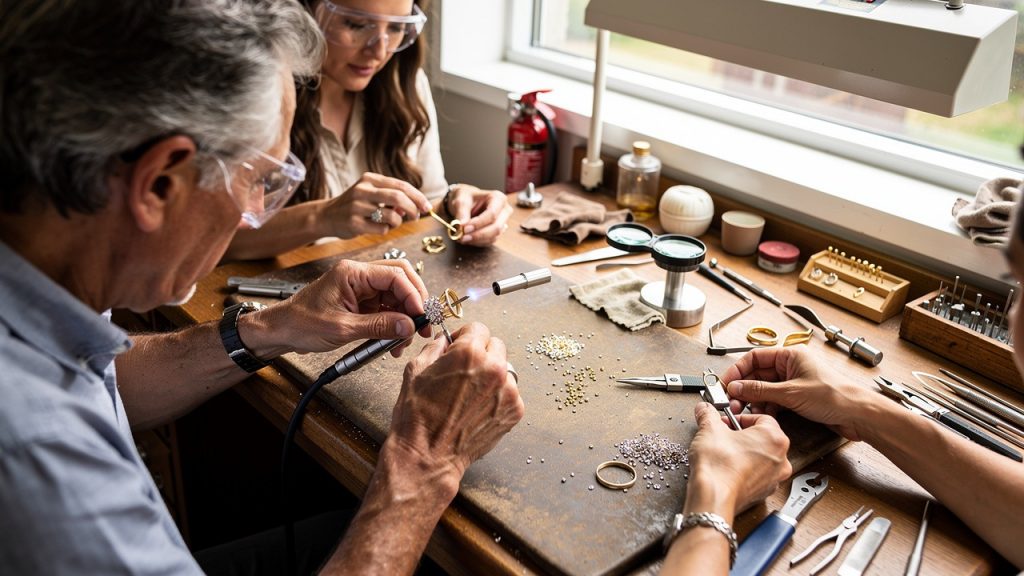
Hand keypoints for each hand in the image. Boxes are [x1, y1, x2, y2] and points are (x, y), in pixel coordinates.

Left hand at [265, 259, 429, 355]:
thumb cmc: (301, 323)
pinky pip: (386, 309)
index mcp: (353, 273)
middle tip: (422, 325)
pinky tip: (392, 341)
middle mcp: (359, 276)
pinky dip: (393, 324)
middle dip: (415, 302)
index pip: (395, 275)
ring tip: (403, 342)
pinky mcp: (361, 302)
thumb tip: (408, 326)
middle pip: (401, 280)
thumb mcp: (342, 328)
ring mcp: (361, 289)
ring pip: (396, 296)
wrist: (281, 331)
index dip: (413, 295)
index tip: (420, 316)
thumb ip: (378, 326)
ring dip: (404, 317)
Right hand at [319, 172, 431, 237]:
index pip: (401, 185)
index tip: (427, 207)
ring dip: (398, 222)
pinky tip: (376, 228)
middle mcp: (363, 190)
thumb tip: (414, 207)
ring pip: (391, 216)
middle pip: (398, 198)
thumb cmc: (355, 205)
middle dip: (413, 209)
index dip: (418, 197)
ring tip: (391, 223)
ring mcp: (357, 207)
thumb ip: (391, 197)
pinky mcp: (353, 223)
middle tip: (417, 217)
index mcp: (370, 179)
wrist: (326, 216)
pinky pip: (381, 229)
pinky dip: (385, 230)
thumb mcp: (371, 194)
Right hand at [387, 322, 524, 487]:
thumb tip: (445, 339)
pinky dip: (497, 396)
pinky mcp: (514, 411)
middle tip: (464, 370)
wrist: (428, 456)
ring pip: (504, 369)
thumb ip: (435, 347)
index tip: (459, 346)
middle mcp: (494, 369)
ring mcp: (508, 391)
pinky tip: (477, 408)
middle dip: (480, 353)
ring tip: (470, 393)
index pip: (478, 328)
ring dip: (490, 375)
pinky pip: (510, 392)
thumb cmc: (418, 417)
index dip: (465, 337)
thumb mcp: (416, 370)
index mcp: (469, 353)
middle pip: (495, 345)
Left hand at [445, 184, 511, 245]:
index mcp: (498, 198)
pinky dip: (478, 242)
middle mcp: (504, 211)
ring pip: (493, 237)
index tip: (464, 228)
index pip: (492, 214)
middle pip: (496, 227)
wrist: (466, 202)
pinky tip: (468, 239)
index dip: (478, 223)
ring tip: (462, 238)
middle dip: (478, 235)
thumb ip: (461, 212)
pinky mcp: (497, 232)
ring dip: (477, 240)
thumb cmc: (466, 197)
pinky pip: (490, 241)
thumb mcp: (461, 200)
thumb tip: (461, 226)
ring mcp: (503, 223)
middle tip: (462, 237)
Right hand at [686, 403, 791, 513]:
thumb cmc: (719, 466)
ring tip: (726, 452)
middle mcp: (781, 459)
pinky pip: (758, 475)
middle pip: (764, 438)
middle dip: (743, 435)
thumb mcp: (709, 429)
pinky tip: (729, 468)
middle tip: (725, 435)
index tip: (727, 421)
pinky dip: (746, 470)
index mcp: (775, 438)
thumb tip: (705, 410)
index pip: (762, 418)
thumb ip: (708, 414)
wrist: (714, 496)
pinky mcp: (765, 492)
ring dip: (746, 453)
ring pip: (762, 457)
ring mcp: (775, 478)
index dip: (740, 417)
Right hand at [720, 347, 874, 440]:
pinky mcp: (797, 398)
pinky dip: (765, 408)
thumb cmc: (835, 396)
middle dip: (743, 388)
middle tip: (730, 401)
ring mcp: (793, 383)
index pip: (754, 357)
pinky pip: (774, 400)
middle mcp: (790, 366)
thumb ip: (759, 390)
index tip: (725, 384)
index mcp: (790, 355)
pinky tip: (760, 415)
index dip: (737, 370)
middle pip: (757, 374)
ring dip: (753, 400)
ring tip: (743, 410)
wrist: (858, 415)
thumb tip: (736, 387)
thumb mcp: (790, 393)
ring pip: (764, 389)